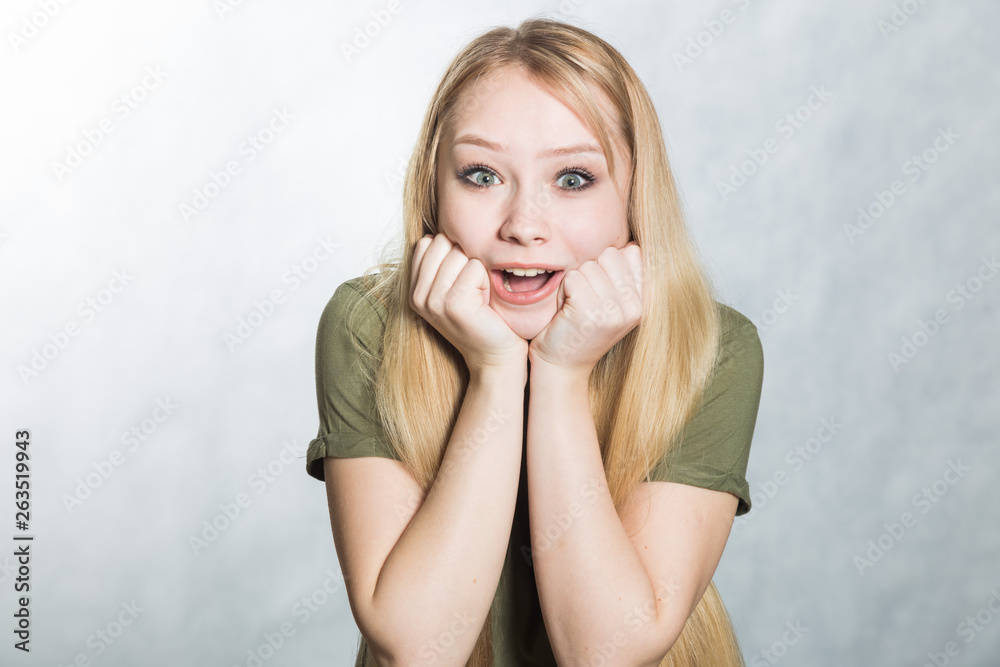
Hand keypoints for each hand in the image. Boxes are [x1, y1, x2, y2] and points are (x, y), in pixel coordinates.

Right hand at [410, 233, 527, 371]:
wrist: (496, 355)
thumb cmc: (483, 317)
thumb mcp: (455, 286)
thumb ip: (443, 261)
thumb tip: (439, 230)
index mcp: (414, 289)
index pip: (427, 242)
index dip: (452, 253)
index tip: (462, 281)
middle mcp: (418, 295)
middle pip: (442, 242)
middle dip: (465, 259)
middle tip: (473, 290)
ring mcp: (432, 301)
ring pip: (459, 253)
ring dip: (477, 271)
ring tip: (479, 297)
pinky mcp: (452, 304)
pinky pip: (474, 268)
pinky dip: (486, 281)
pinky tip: (485, 302)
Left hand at [528, 243, 642, 373]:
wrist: (562, 366)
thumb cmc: (581, 329)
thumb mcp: (612, 304)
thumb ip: (623, 276)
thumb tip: (630, 244)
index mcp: (644, 301)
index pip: (632, 252)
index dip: (607, 265)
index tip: (601, 292)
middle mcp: (635, 306)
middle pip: (609, 255)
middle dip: (590, 272)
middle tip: (585, 300)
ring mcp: (614, 310)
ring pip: (588, 266)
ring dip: (574, 283)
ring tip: (575, 308)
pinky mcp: (590, 312)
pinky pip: (573, 278)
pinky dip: (563, 292)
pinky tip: (566, 312)